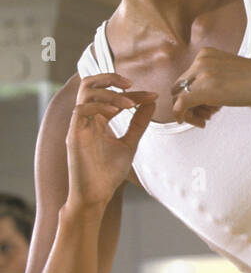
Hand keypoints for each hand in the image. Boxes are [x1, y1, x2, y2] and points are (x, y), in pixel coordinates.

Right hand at [66, 73, 155, 205]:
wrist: (96, 194)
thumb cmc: (109, 171)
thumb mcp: (130, 143)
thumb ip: (138, 123)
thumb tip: (151, 102)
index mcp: (98, 119)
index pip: (113, 95)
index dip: (134, 92)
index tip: (153, 96)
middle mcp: (86, 119)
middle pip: (90, 84)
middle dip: (110, 78)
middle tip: (132, 84)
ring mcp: (79, 125)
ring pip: (86, 93)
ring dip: (110, 93)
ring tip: (128, 103)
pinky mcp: (74, 135)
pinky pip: (81, 110)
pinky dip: (99, 106)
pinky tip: (116, 112)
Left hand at [171, 48, 250, 126]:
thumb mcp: (230, 71)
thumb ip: (214, 77)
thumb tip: (204, 96)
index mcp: (205, 54)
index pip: (187, 78)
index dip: (193, 95)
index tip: (209, 107)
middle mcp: (199, 61)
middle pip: (179, 87)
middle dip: (190, 104)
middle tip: (208, 115)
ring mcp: (200, 75)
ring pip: (178, 98)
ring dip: (191, 112)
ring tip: (209, 118)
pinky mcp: (202, 90)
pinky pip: (180, 106)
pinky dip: (184, 117)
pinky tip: (200, 124)